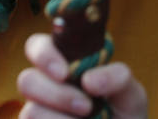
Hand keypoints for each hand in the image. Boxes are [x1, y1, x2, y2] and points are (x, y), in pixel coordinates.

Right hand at [18, 34, 146, 118]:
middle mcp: (46, 86)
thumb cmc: (124, 115)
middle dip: (56, 94)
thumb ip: (118, 77)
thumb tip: (88, 81)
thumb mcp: (131, 94)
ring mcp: (39, 112)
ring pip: (30, 111)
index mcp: (63, 64)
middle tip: (86, 106)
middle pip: (26, 80)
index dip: (44, 55)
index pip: (37, 46)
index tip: (65, 72)